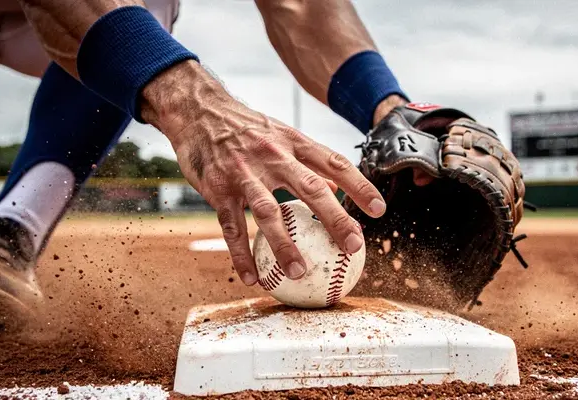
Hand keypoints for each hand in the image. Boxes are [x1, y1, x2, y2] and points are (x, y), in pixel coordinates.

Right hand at [141, 62, 386, 285]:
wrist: (197, 111)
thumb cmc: (246, 128)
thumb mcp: (281, 135)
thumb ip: (308, 161)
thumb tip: (337, 188)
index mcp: (293, 142)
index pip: (334, 163)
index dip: (359, 186)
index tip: (379, 210)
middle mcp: (273, 156)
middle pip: (311, 189)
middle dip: (335, 219)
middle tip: (353, 247)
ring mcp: (244, 173)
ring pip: (269, 212)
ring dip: (285, 246)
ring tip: (300, 273)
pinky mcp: (218, 189)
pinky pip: (232, 227)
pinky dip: (242, 255)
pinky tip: (253, 279)